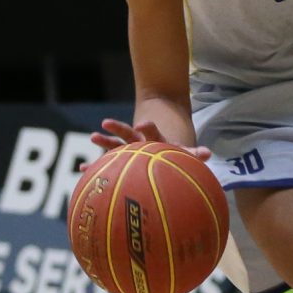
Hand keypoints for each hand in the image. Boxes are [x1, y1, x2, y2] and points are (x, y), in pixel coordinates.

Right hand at [84, 118, 210, 168]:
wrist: (164, 154)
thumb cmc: (174, 156)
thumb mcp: (183, 154)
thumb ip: (193, 153)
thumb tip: (208, 153)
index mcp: (155, 139)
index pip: (151, 130)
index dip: (148, 127)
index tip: (142, 125)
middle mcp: (139, 142)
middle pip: (128, 132)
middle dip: (118, 128)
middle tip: (105, 123)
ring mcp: (127, 151)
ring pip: (114, 145)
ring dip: (104, 141)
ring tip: (93, 137)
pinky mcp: (120, 161)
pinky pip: (105, 164)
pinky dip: (95, 166)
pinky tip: (83, 169)